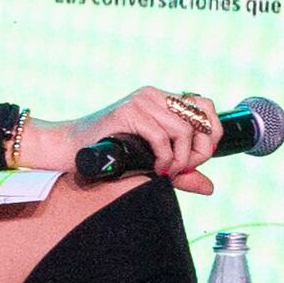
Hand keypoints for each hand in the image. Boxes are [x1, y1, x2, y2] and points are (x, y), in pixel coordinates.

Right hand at [19, 86, 223, 190]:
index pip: (206, 106)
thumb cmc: (110, 155)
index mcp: (163, 100)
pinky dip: (165, 158)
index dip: (212, 133)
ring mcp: (141, 101)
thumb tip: (210, 187)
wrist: (71, 149)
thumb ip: (181, 171)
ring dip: (181, 159)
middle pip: (200, 120)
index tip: (199, 158)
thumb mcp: (152, 161)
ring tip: (166, 172)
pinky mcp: (128, 112)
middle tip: (183, 170)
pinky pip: (162, 136)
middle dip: (200, 151)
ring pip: (184, 130)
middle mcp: (154, 95)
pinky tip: (156, 169)